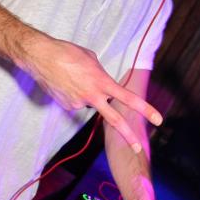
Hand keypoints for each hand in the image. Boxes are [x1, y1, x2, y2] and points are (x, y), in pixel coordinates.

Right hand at [23, 35, 161, 149]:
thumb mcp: (91, 59)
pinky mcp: (66, 106)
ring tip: (72, 76)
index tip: (158, 119)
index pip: (128, 98)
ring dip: (85, 93)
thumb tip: (101, 84)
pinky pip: (76, 102)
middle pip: (114, 120)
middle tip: (139, 147)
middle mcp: (92, 96)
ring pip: (89, 103)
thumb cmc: (67, 52)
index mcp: (102, 82)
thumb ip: (101, 74)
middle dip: (128, 135)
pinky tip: (65, 83)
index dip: (145, 109)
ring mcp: (78, 104)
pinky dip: (73, 94)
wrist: (41, 57)